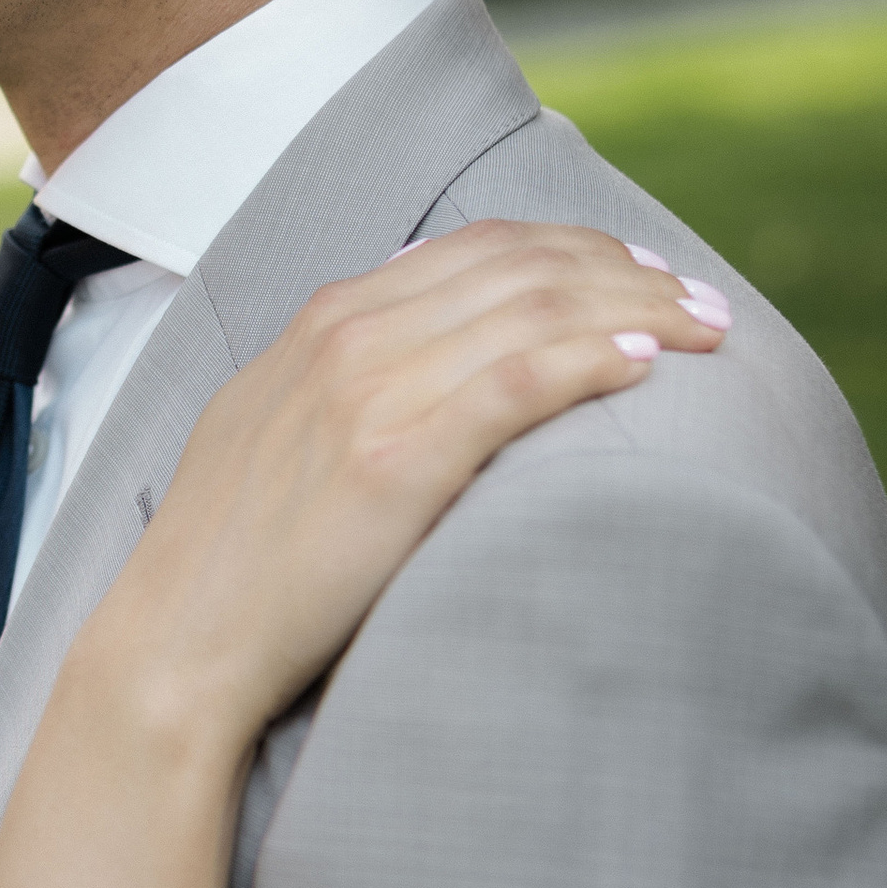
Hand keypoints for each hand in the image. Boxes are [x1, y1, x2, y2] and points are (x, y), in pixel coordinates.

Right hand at [101, 223, 730, 744]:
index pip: (479, 247)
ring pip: (534, 311)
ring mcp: (370, 394)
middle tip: (703, 298)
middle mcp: (348, 338)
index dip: (577, 248)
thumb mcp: (274, 423)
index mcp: (324, 321)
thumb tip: (416, 321)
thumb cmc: (234, 552)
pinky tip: (645, 361)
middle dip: (629, 271)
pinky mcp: (396, 460)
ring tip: (706, 328)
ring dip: (637, 307)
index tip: (643, 271)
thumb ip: (341, 366)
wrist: (180, 640)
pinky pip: (517, 382)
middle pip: (522, 267)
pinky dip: (588, 358)